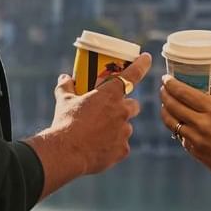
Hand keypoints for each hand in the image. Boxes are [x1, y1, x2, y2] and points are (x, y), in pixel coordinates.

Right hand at [32, 53, 150, 183]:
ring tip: (99, 133)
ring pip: (127, 127)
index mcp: (110, 94)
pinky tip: (99, 148)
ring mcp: (125, 131)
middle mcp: (122, 111)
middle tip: (110, 110)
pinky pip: (122, 145)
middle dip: (124, 106)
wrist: (65, 153)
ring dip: (118, 127)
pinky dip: (113, 145)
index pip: (133, 74)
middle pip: (133, 105)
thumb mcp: (63, 101)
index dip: (142, 64)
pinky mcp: (123, 150)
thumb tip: (65, 77)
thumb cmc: (65, 123)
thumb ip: (66, 86)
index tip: (146, 58)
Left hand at [162, 79, 210, 185]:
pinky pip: (180, 136)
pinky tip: (178, 122)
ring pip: (172, 122)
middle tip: (163, 88)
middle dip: (165, 95)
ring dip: (165, 111)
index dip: (172, 84)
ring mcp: (197, 140)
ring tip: (165, 104)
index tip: (166, 78)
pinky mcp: (195, 152)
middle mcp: (202, 124)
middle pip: (174, 106)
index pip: (185, 93)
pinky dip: (176, 127)